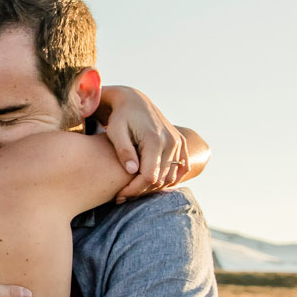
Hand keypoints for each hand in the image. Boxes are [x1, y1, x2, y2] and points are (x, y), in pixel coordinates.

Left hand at [97, 85, 188, 201]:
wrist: (134, 101)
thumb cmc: (121, 118)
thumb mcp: (116, 131)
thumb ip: (124, 150)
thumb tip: (132, 170)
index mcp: (155, 140)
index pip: (149, 176)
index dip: (134, 190)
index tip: (119, 195)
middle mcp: (171, 142)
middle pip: (160, 179)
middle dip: (141, 191)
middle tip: (123, 195)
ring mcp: (179, 143)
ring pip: (171, 177)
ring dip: (154, 187)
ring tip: (134, 189)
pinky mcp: (181, 144)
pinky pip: (181, 169)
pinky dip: (169, 179)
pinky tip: (152, 184)